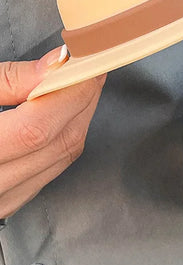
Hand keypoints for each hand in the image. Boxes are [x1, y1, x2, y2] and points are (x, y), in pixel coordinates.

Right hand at [0, 47, 105, 218]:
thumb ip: (9, 80)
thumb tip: (58, 64)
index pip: (38, 127)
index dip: (71, 93)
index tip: (89, 63)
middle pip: (59, 143)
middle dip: (84, 100)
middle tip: (93, 67)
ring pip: (62, 158)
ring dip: (81, 117)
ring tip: (83, 84)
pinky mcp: (7, 201)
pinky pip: (52, 169)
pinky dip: (66, 137)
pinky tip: (68, 113)